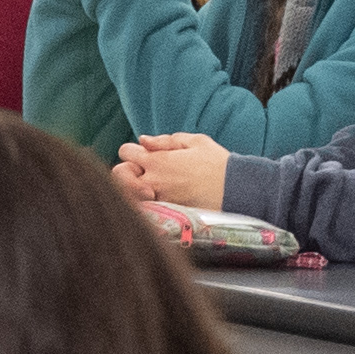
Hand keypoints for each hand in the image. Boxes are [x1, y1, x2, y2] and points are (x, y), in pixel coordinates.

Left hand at [113, 133, 228, 210]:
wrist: (235, 189)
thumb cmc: (217, 163)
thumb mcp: (195, 141)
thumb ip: (166, 140)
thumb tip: (143, 141)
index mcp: (158, 160)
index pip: (125, 152)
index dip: (132, 151)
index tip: (144, 155)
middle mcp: (153, 181)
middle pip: (119, 174)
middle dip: (126, 171)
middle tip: (141, 173)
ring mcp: (157, 199)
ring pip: (128, 194)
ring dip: (132, 188)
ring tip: (148, 187)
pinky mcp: (166, 213)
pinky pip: (143, 208)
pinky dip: (144, 203)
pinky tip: (158, 198)